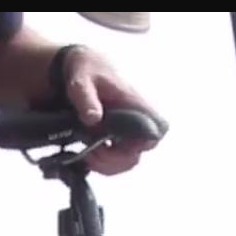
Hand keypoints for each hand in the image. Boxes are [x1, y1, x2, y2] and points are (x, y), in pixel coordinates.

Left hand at [62, 48, 164, 175]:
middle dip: (116, 161)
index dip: (146, 142)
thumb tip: (94, 118)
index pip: (158, 129)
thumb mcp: (81, 80)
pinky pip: (113, 160)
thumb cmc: (85, 71)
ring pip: (127, 161)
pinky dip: (100, 164)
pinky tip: (85, 155)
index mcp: (134, 105)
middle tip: (93, 154)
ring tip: (86, 155)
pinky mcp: (112, 140)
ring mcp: (123, 133)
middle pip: (139, 153)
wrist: (77, 69)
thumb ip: (86, 98)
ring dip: (107, 165)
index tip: (119, 144)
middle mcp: (134, 122)